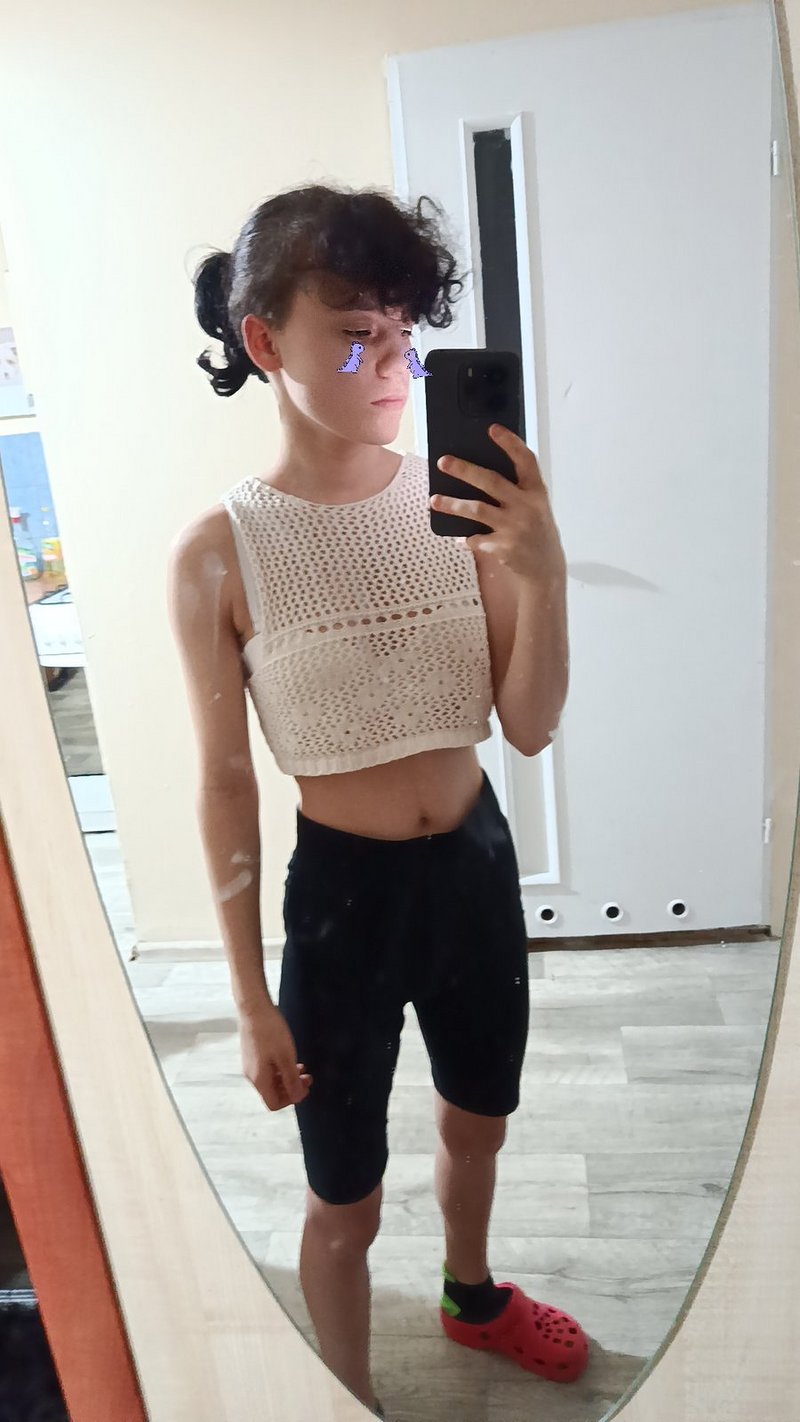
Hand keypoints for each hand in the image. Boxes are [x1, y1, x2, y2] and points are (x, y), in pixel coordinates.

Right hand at [239, 1001, 312, 1111]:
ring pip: (271, 1081)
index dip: (290, 1100)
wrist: (253, 1008)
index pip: (273, 1104)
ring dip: (287, 1078)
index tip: (304, 1087)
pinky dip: (280, 1069)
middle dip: (292, 1088)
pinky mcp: (252, 1055)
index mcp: (259, 1079)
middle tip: (308, 1077)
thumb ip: (292, 1080)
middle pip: (272, 1093)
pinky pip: (267, 1070)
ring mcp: (250, 1065)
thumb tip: (297, 1098)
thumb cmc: (270, 1031)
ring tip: (302, 1068)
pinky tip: (289, 1059)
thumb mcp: (286, 1056)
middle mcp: (252, 1076)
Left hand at [429, 424, 565, 582]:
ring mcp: (514, 528)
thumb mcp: (536, 508)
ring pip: (476, 510)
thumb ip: (516, 492)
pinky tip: (460, 538)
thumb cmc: (537, 532)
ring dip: (452, 505)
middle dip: (464, 470)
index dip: (510, 443)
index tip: (492, 429)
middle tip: (442, 462)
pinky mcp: (503, 548)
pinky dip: (465, 538)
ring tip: (434, 500)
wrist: (545, 570)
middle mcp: (526, 507)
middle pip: (491, 482)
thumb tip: (477, 476)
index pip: (525, 461)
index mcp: (536, 492)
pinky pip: (475, 538)